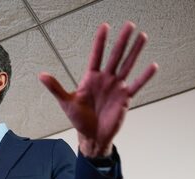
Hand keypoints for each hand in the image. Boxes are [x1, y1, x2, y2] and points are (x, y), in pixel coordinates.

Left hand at [39, 22, 157, 157]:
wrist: (93, 136)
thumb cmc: (80, 120)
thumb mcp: (67, 103)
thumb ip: (56, 88)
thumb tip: (41, 75)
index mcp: (91, 78)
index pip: (97, 55)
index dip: (100, 41)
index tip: (105, 26)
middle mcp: (105, 79)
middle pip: (115, 56)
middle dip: (122, 40)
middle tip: (129, 25)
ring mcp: (116, 87)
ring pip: (127, 65)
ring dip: (135, 51)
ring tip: (142, 36)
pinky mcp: (125, 98)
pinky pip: (136, 85)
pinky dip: (144, 76)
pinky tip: (153, 66)